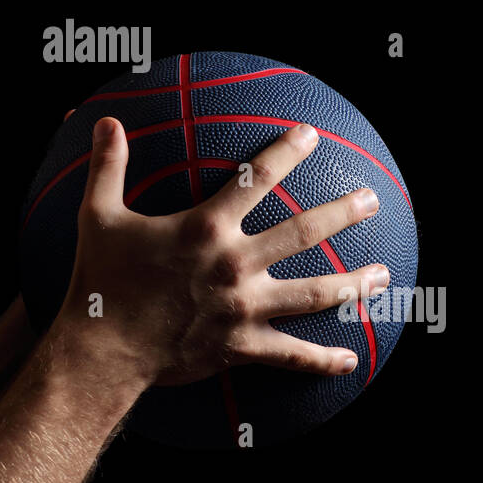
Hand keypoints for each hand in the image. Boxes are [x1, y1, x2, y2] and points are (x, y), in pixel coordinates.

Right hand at [57, 117, 387, 391]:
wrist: (103, 351)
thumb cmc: (101, 281)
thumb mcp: (99, 216)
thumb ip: (108, 166)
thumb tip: (107, 122)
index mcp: (206, 228)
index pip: (257, 178)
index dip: (286, 151)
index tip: (311, 135)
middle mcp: (235, 264)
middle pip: (304, 233)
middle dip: (343, 213)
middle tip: (371, 200)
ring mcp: (244, 309)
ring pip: (313, 293)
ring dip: (353, 283)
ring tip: (383, 275)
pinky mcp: (242, 347)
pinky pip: (291, 355)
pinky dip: (322, 360)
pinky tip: (350, 360)